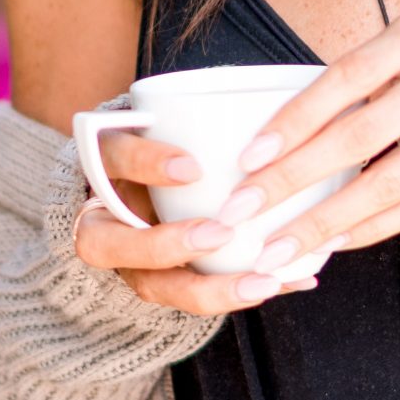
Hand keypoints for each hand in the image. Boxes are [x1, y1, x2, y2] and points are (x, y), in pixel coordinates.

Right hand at [70, 131, 321, 312]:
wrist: (131, 186)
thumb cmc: (162, 139)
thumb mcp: (163, 118)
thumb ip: (191, 113)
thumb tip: (255, 99)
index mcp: (104, 165)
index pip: (113, 160)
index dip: (147, 164)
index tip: (193, 167)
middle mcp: (103, 219)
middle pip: (110, 244)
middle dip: (166, 244)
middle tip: (220, 233)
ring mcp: (126, 260)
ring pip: (153, 286)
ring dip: (212, 290)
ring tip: (266, 281)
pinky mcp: (157, 285)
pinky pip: (194, 300)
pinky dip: (244, 292)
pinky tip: (296, 281)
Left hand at [207, 2, 399, 274]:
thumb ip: (363, 74)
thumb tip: (283, 129)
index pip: (346, 78)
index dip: (295, 118)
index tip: (249, 157)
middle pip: (359, 136)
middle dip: (293, 179)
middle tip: (241, 211)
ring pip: (387, 183)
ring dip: (325, 221)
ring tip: (277, 249)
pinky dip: (373, 228)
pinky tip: (334, 243)